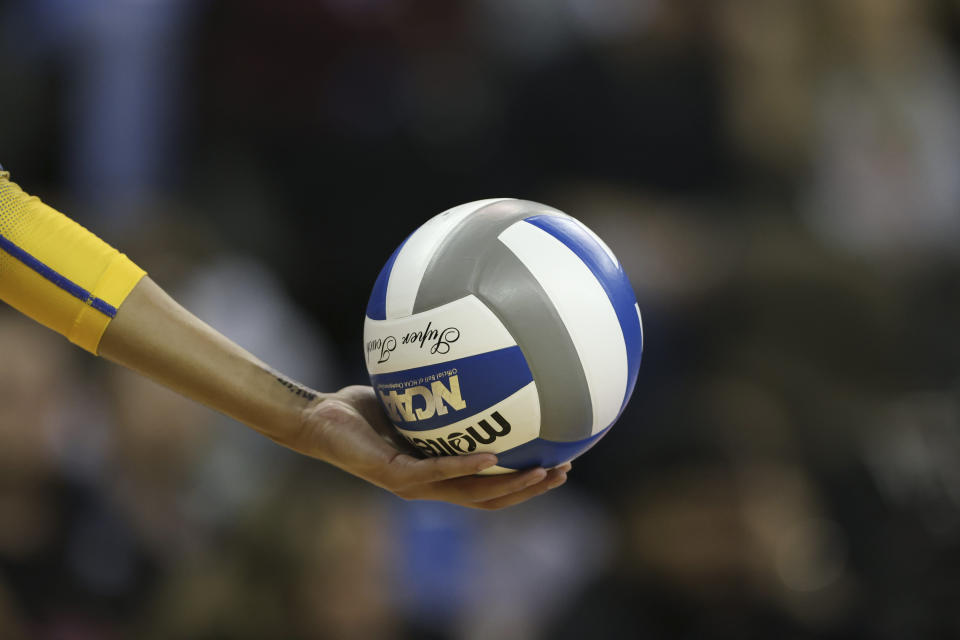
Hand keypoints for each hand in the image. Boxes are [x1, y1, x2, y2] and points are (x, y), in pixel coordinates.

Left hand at [288, 385, 569, 509]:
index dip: (522, 484)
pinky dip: (467, 466)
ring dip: (510, 485)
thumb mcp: (411, 398)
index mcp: (436, 473)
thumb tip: (474, 361)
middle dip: (528, 490)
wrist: (317, 420)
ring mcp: (412, 484)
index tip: (556, 464)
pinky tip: (493, 455)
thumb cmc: (360, 410)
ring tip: (542, 472)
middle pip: (490, 499)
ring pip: (472, 495)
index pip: (487, 488)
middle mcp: (428, 485)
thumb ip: (441, 393)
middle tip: (563, 472)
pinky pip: (437, 471)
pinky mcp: (394, 474)